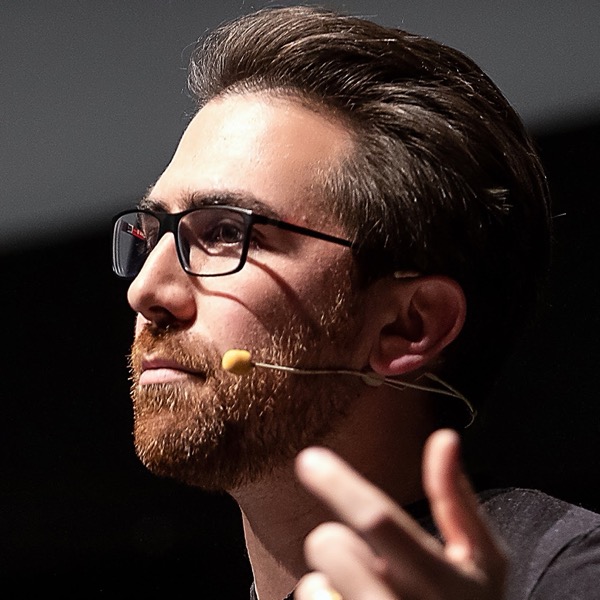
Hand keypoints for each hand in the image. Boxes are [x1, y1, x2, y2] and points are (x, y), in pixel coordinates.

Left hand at [294, 429, 506, 599]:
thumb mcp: (484, 560)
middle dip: (331, 538)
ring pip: (314, 584)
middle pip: (331, 547)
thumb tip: (444, 438)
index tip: (308, 458)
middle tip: (356, 553)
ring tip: (363, 591)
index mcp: (444, 579)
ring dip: (329, 578)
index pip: (379, 520)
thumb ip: (458, 500)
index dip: (339, 484)